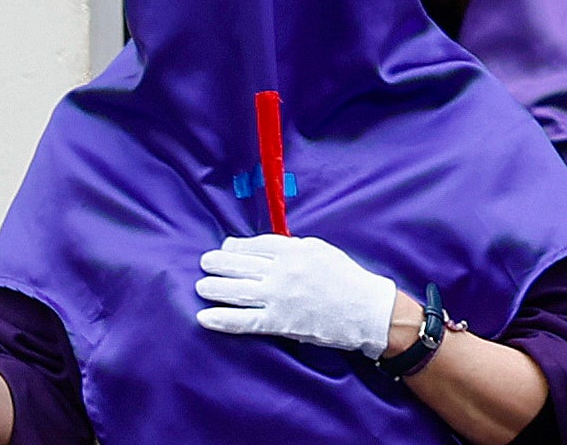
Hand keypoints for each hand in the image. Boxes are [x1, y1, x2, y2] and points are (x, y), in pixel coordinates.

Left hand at [194, 232, 401, 355]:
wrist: (366, 310)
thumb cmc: (347, 278)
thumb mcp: (323, 251)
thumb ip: (296, 248)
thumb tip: (268, 249)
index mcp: (297, 250)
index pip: (258, 244)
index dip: (238, 245)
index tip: (227, 246)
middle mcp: (284, 271)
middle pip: (242, 264)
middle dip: (220, 262)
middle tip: (205, 262)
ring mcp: (279, 297)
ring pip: (237, 290)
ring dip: (215, 287)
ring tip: (200, 285)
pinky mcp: (279, 322)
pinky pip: (244, 321)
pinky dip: (221, 319)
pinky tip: (204, 317)